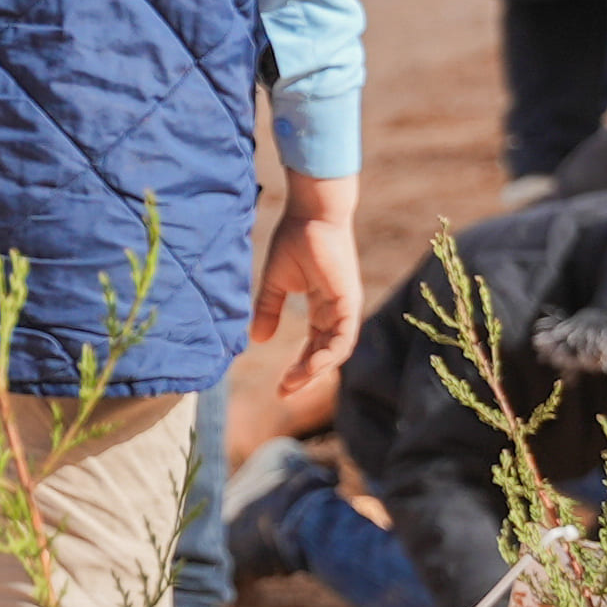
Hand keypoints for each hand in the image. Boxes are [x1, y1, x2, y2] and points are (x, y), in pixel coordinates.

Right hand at [254, 174, 362, 419]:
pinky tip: (312, 366)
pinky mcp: (349, 301)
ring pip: (336, 351)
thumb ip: (268, 310)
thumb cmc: (295, 238)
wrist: (311, 213)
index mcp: (322, 306)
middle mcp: (337, 310)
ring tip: (294, 384)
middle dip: (305, 376)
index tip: (280, 388)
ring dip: (316, 370)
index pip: (314, 345)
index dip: (299, 367)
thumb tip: (257, 340)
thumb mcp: (275, 282)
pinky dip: (329, 355)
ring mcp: (345, 307)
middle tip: (284, 393)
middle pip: (325, 353)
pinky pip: (344, 337)